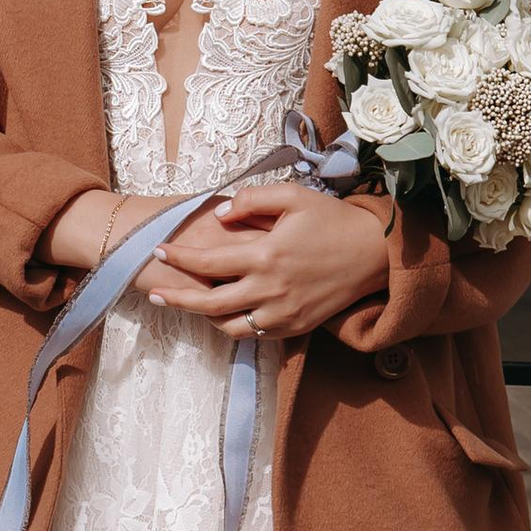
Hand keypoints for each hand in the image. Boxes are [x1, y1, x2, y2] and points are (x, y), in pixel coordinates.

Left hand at [139, 187, 391, 338]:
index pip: (208, 263)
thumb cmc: (332, 219)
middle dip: (177, 299)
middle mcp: (271, 290)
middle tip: (155, 293)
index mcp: (266, 256)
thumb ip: (252, 199)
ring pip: (230, 327)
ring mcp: (284, 314)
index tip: (159, 250)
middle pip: (209, 304)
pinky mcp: (297, 327)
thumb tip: (219, 214)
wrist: (375, 253)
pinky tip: (226, 312)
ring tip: (191, 304)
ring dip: (205, 317)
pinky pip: (256, 334)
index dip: (179, 258)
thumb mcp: (293, 196)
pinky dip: (236, 326)